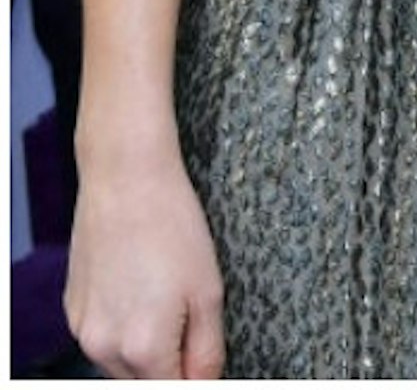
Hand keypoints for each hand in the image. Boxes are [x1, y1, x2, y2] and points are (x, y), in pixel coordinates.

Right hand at [66, 151, 224, 379]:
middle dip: (171, 366)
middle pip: (144, 381)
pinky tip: (143, 291)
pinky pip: (103, 337)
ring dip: (147, 350)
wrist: (125, 182)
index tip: (205, 359)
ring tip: (168, 300)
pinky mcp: (72, 311)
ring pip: (121, 364)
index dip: (196, 378)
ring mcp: (82, 330)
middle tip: (194, 325)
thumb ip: (207, 349)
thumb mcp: (209, 292)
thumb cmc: (172, 228)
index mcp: (142, 347)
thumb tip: (206, 381)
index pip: (172, 388)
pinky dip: (125, 329)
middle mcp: (103, 347)